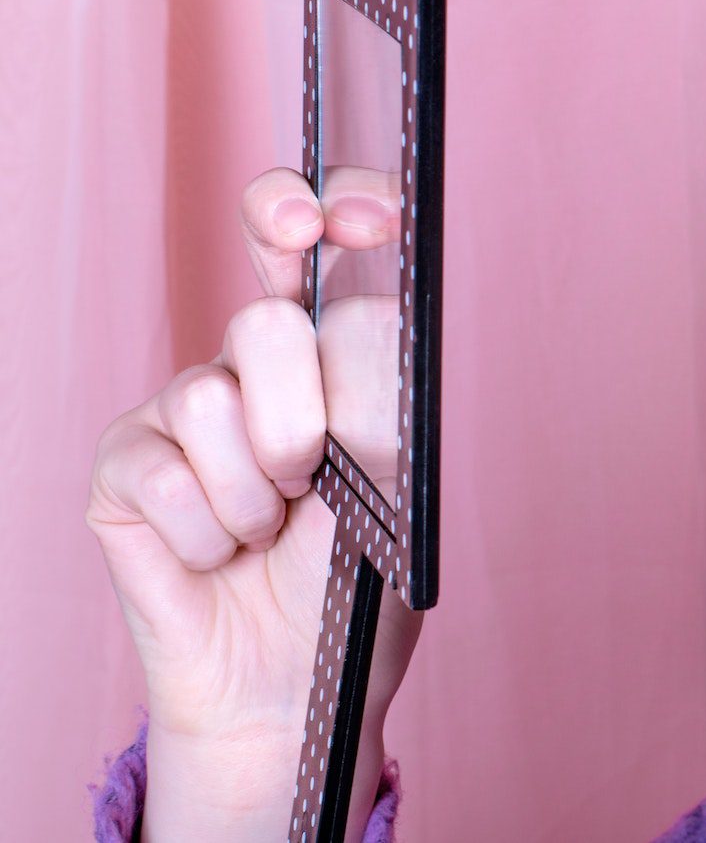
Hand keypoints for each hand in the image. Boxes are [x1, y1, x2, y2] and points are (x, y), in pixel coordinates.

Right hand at [85, 167, 423, 831]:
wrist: (299, 686)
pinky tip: (219, 556)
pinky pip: (162, 470)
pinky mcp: (124, 463)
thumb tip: (357, 314)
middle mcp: (254, 364)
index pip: (324, 232)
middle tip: (311, 483)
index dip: (337, 201)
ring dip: (257, 493)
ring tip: (269, 531)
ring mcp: (184, 408)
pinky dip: (208, 533)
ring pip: (215, 398)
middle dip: (303, 419)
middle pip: (271, 321)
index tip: (369, 214)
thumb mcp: (399, 487)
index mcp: (333, 351)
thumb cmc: (355, 585)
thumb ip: (377, 397)